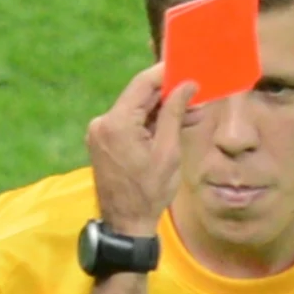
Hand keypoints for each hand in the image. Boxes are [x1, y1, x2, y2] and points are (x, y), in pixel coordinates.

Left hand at [86, 65, 196, 236]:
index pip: (142, 84)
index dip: (165, 73)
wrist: (126, 225)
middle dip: (166, 95)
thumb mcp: (168, 152)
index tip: (185, 68)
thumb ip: (174, 114)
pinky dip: (148, 124)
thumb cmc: (149, 193)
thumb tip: (187, 85)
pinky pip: (128, 124)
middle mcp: (102, 123)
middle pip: (138, 96)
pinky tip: (169, 127)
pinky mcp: (102, 142)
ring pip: (135, 110)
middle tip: (194, 94)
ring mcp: (99, 132)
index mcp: (117, 123)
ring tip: (188, 114)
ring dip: (159, 111)